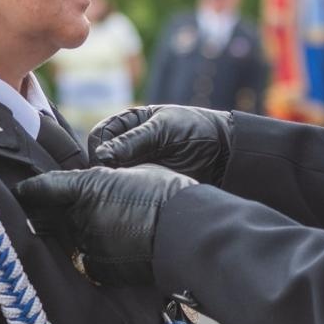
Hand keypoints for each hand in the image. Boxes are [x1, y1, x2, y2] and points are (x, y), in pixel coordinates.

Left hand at [16, 164, 196, 285]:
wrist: (189, 234)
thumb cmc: (168, 194)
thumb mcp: (135, 172)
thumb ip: (107, 178)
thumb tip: (97, 181)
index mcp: (85, 188)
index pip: (41, 189)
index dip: (29, 190)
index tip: (20, 192)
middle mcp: (80, 218)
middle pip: (51, 217)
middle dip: (47, 216)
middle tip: (45, 213)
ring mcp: (88, 247)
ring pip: (71, 240)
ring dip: (76, 236)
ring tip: (99, 231)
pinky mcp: (100, 270)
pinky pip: (88, 261)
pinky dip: (95, 256)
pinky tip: (114, 251)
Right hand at [89, 105, 233, 184]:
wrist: (224, 154)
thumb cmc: (195, 131)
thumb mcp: (164, 129)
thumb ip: (134, 141)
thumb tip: (102, 155)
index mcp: (128, 123)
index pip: (99, 135)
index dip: (98, 149)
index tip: (106, 163)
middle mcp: (126, 145)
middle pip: (100, 159)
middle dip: (104, 170)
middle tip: (114, 181)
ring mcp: (134, 166)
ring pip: (111, 178)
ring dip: (114, 185)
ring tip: (123, 192)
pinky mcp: (144, 185)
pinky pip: (127, 191)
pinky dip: (127, 195)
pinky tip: (132, 199)